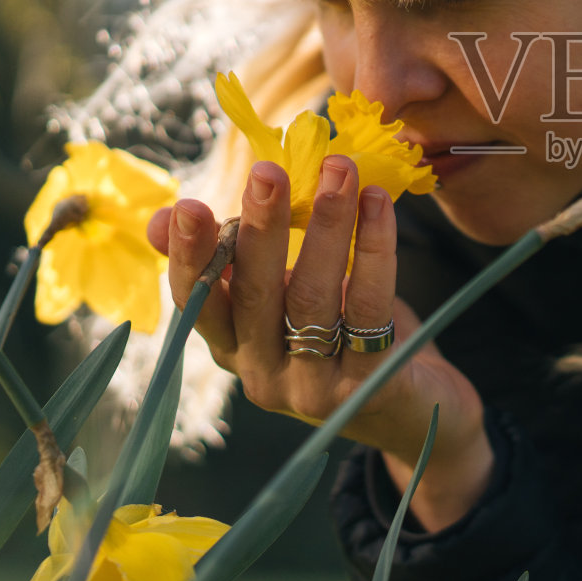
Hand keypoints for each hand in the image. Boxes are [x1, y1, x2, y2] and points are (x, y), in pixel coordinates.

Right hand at [148, 156, 493, 530]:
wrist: (415, 410)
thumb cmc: (342, 338)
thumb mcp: (285, 296)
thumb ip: (241, 256)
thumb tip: (167, 215)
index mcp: (236, 347)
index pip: (197, 303)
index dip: (190, 257)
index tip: (188, 206)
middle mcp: (263, 374)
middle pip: (254, 296)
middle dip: (260, 228)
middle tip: (268, 171)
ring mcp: (313, 388)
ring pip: (312, 298)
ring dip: (327, 226)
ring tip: (339, 170)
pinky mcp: (367, 386)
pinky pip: (369, 309)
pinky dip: (375, 250)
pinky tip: (378, 205)